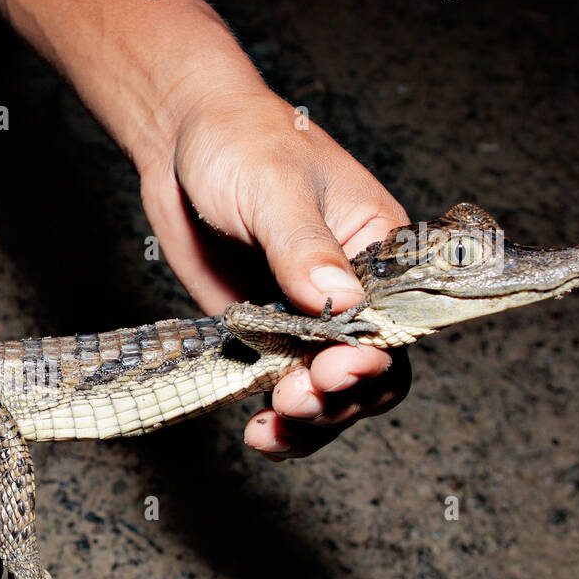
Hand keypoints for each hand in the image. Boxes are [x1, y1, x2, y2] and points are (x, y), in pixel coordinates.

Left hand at [141, 88, 411, 458]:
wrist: (181, 141)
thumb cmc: (241, 141)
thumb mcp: (274, 185)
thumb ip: (304, 246)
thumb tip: (339, 301)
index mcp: (378, 252)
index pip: (396, 323)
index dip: (372, 358)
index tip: (334, 367)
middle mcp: (349, 295)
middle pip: (367, 374)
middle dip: (336, 399)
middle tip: (295, 399)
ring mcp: (302, 321)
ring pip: (326, 395)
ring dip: (309, 423)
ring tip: (273, 429)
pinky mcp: (260, 335)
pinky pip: (278, 389)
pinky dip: (276, 422)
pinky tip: (259, 436)